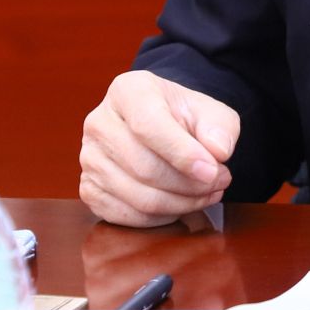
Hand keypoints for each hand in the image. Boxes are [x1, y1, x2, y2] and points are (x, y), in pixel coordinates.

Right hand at [80, 70, 238, 226]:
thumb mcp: (211, 112)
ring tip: (208, 193)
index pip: (148, 125)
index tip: (212, 171)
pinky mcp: (89, 189)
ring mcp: (89, 158)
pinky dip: (161, 217)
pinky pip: (126, 215)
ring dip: (181, 203)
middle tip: (220, 182)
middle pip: (144, 167)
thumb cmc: (185, 118)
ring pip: (138, 196)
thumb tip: (218, 151)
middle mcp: (99, 123)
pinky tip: (183, 204)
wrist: (163, 128)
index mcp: (127, 91)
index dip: (182, 154)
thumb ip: (219, 127)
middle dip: (189, 184)